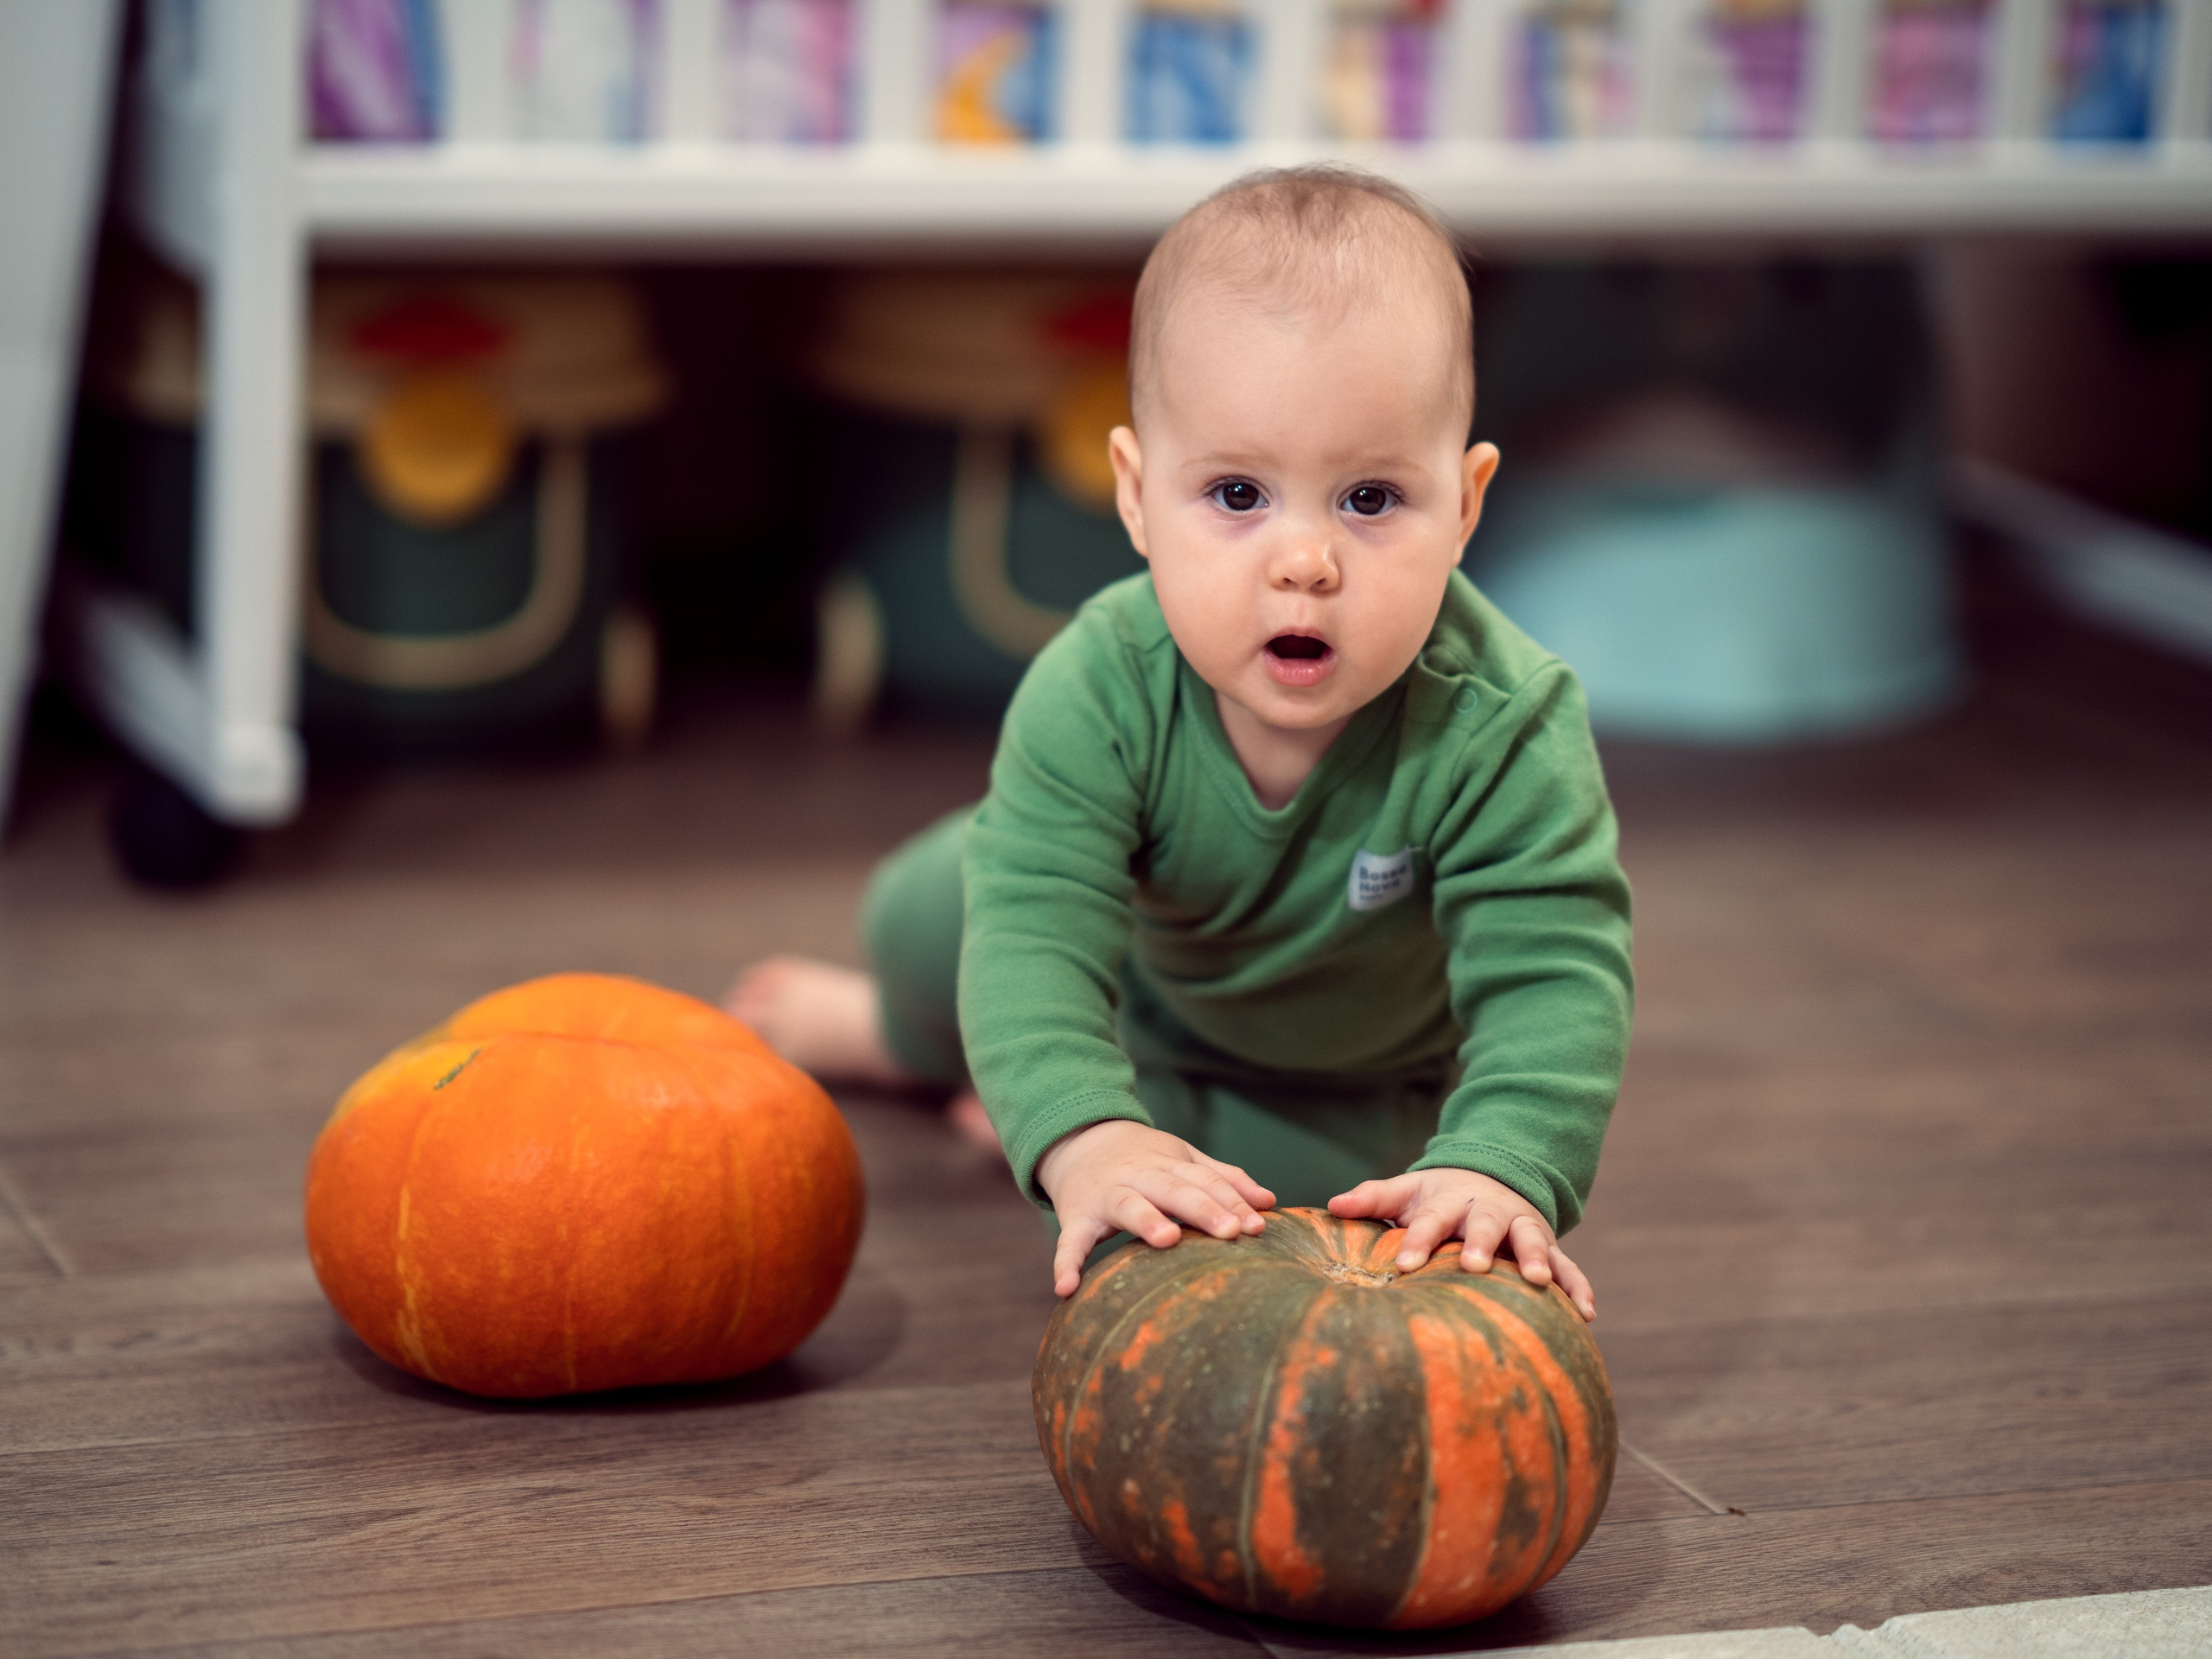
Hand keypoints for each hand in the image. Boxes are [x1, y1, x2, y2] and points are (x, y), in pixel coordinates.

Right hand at [1036, 1119, 1274, 1297]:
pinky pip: (1070, 1241)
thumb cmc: (1142, 1158)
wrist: (1078, 1139)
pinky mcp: (1076, 1217)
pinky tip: (1066, 1288)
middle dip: (1204, 1209)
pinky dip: (1065, 1263)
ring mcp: (1106, 1195)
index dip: (1232, 1202)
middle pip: (1176, 1190)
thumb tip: (1269, 1202)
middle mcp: (1140, 1177)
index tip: (1258, 1226)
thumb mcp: (1183, 1160)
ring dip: (1147, 1220)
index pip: (1206, 1182)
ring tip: (1168, 1239)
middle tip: (1232, 1232)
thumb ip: (1224, 1179)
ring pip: (1129, 1205)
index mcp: (1170, 1165)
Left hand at [1328, 1167, 1595, 1321]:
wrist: (1489, 1178)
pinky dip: (1578, 1286)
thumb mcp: (1406, 1192)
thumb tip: (1331, 1204)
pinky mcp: (1548, 1248)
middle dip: (1481, 1244)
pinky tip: (1587, 1313)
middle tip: (1473, 1265)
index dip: (1417, 1242)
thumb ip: (1372, 1198)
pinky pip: (1569, 1266)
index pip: (1431, 1220)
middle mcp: (1490, 1212)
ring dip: (1537, 1260)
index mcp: (1451, 1202)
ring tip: (1538, 1283)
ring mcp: (1523, 1228)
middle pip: (1486, 1225)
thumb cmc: (1436, 1198)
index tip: (1401, 1267)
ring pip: (1532, 1240)